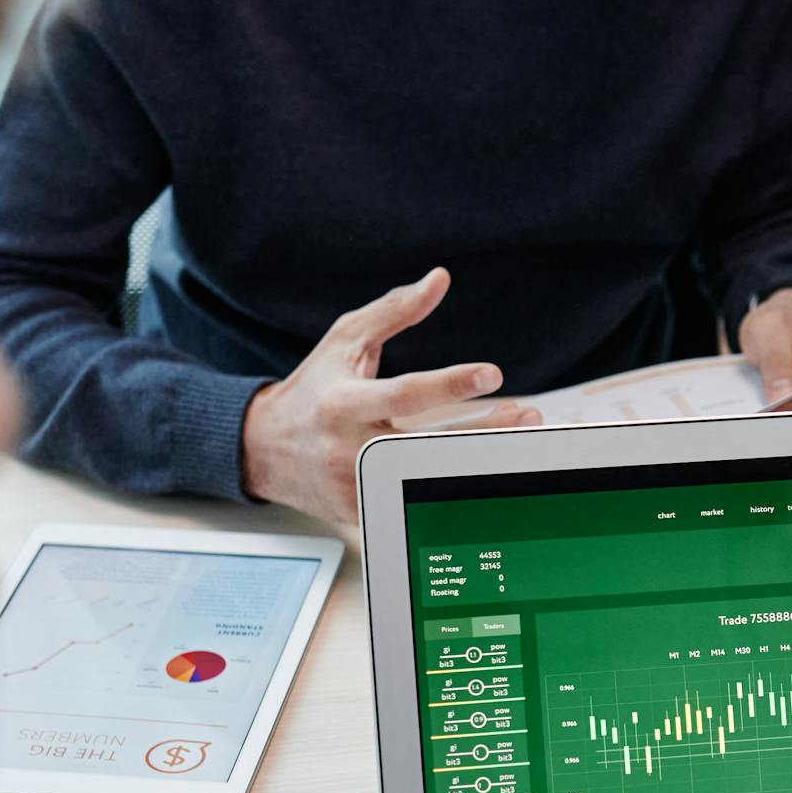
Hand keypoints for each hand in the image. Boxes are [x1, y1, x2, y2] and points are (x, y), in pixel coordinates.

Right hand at [240, 266, 541, 521]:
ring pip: (427, 479)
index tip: (493, 374)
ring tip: (521, 442)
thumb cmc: (314, 387)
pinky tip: (485, 477)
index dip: (450, 384)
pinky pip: (414, 504)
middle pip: (427, 444)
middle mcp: (349, 447)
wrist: (264, 449)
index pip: (405, 394)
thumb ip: (394, 311)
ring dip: (479, 462)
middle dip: (484, 431)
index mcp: (343, 402)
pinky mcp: (363, 513)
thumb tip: (440, 279)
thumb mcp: (345, 341)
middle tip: (528, 414)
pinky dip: (450, 490)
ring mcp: (356, 486)